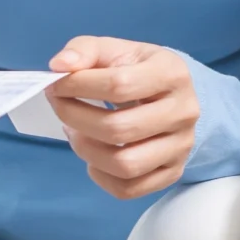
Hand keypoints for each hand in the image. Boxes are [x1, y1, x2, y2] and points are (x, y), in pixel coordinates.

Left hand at [45, 38, 200, 198]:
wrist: (172, 96)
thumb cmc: (137, 71)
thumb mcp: (115, 50)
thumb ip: (85, 50)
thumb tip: (59, 66)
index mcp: (172, 74)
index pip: (118, 85)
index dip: (78, 86)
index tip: (56, 85)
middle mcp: (184, 112)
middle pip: (120, 129)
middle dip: (76, 118)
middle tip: (60, 108)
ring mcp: (181, 147)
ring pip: (125, 165)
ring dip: (86, 150)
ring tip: (75, 132)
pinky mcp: (173, 172)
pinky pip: (129, 189)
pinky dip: (100, 176)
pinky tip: (93, 156)